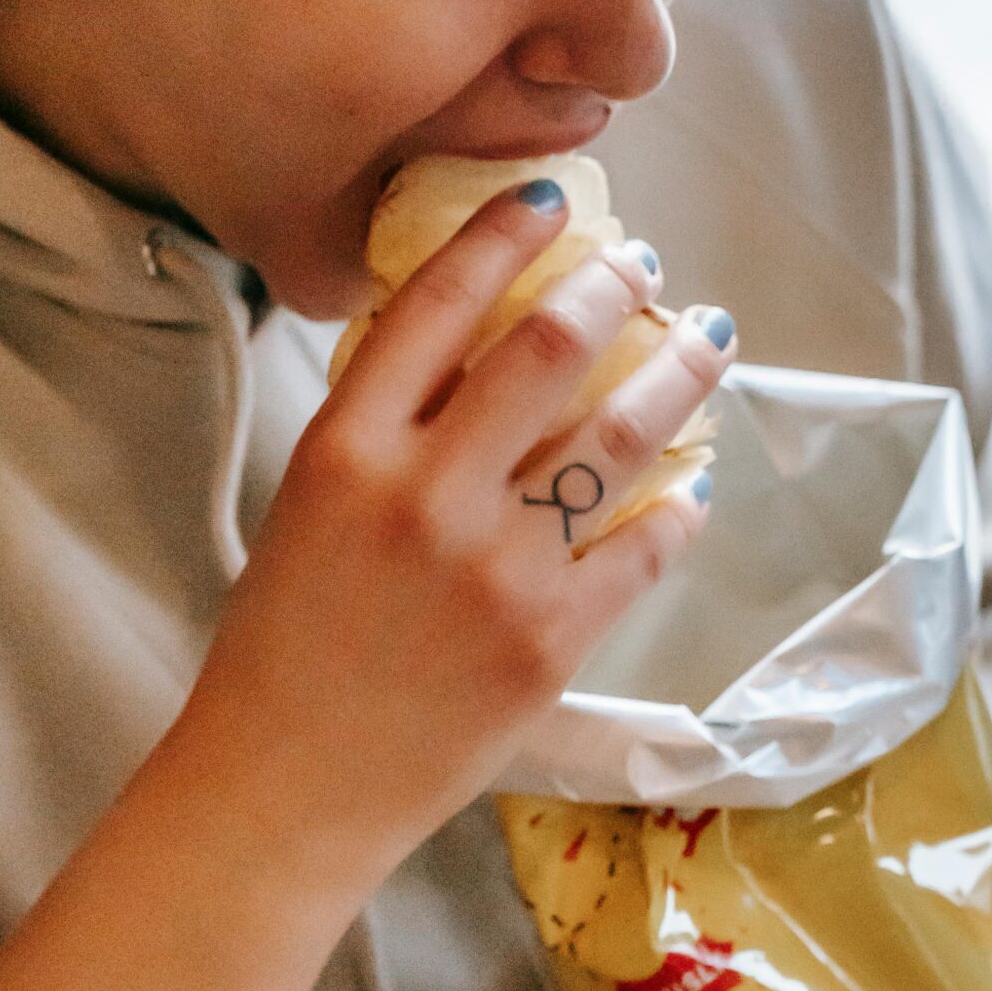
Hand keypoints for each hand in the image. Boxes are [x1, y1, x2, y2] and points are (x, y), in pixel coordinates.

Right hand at [177, 180, 734, 888]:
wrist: (285, 790)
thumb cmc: (284, 644)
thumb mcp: (309, 503)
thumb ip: (385, 427)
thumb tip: (480, 348)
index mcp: (346, 447)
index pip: (437, 302)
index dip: (502, 234)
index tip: (548, 201)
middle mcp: (424, 492)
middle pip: (549, 348)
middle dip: (614, 289)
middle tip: (644, 269)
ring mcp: (495, 569)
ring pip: (621, 436)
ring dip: (680, 373)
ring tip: (707, 340)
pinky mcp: (550, 642)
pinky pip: (644, 548)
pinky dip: (679, 506)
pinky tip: (693, 484)